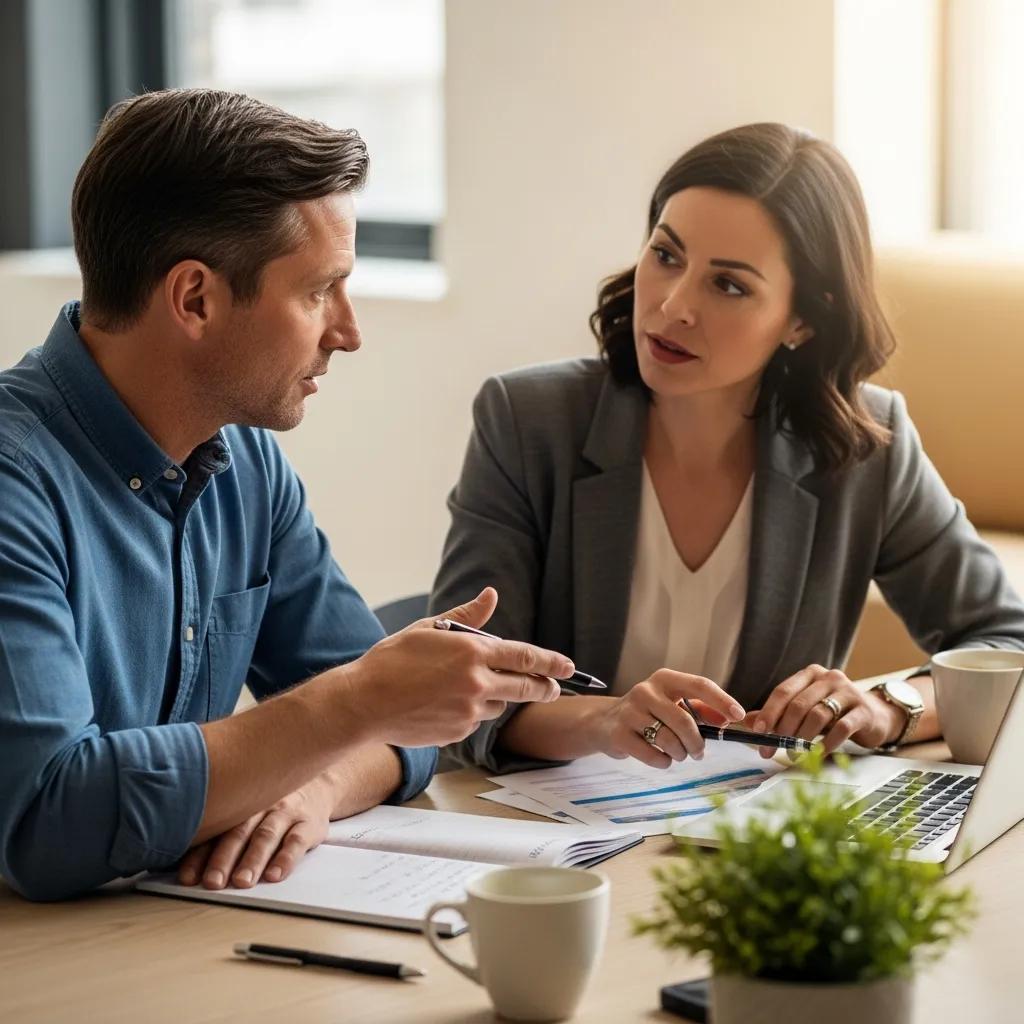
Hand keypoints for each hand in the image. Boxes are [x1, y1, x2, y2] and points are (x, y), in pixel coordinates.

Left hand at [177, 775, 332, 889]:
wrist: (320, 784)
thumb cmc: (271, 804)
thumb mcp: (247, 807)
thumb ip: (220, 829)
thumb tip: (183, 867)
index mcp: (239, 802)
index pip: (215, 830)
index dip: (199, 854)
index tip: (187, 878)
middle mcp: (261, 804)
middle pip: (238, 832)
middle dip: (223, 859)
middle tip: (212, 883)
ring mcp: (286, 811)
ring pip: (266, 835)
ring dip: (253, 859)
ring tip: (242, 882)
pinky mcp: (309, 822)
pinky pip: (297, 840)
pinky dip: (286, 858)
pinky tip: (276, 874)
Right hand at [337, 588, 569, 747]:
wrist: (363, 702)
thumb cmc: (392, 660)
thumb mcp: (429, 628)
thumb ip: (467, 616)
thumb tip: (491, 595)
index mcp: (471, 651)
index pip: (525, 656)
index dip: (552, 661)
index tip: (569, 666)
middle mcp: (476, 682)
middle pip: (527, 688)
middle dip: (544, 687)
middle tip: (552, 687)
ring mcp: (468, 711)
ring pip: (499, 706)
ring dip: (497, 698)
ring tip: (469, 689)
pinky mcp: (458, 733)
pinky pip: (476, 722)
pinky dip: (471, 713)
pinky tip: (445, 705)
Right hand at [586, 669, 744, 768]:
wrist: (605, 722)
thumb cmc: (648, 713)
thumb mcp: (673, 704)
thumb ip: (701, 710)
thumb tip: (727, 720)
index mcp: (664, 679)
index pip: (699, 684)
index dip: (721, 701)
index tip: (738, 716)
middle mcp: (646, 691)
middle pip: (684, 720)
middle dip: (697, 742)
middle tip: (699, 752)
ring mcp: (630, 712)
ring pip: (669, 740)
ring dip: (680, 753)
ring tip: (678, 754)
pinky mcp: (619, 734)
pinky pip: (653, 755)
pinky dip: (663, 762)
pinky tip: (661, 757)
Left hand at [750, 664, 902, 755]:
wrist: (875, 716)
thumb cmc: (834, 713)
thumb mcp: (805, 709)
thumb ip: (778, 714)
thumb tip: (747, 722)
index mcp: (810, 674)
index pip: (783, 691)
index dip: (769, 712)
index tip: (757, 731)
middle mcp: (829, 678)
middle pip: (798, 704)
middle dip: (782, 730)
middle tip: (770, 750)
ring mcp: (848, 692)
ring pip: (818, 715)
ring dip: (801, 738)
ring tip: (792, 753)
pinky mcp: (864, 711)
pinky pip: (841, 728)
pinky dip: (826, 743)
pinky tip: (817, 754)